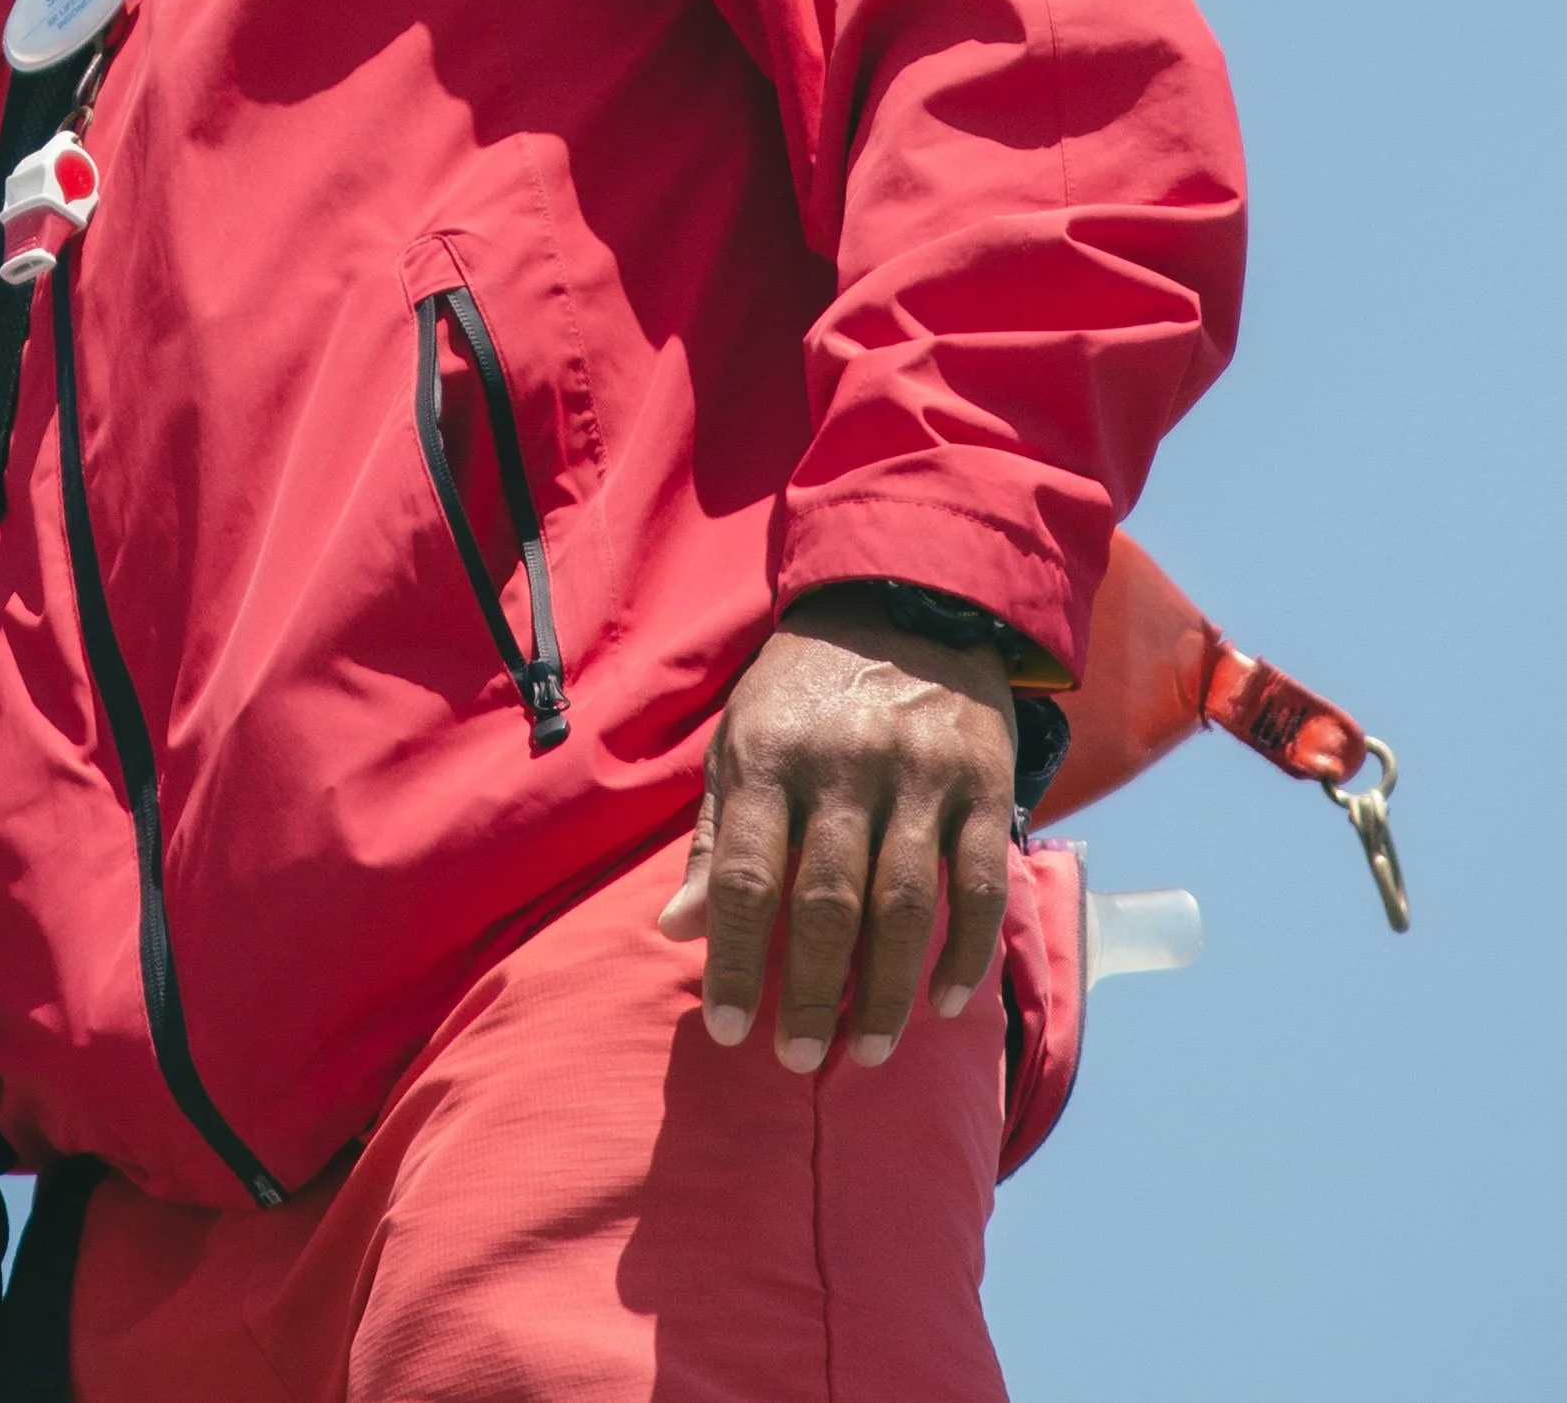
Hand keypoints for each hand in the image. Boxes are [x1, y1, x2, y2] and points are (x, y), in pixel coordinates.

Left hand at [657, 593, 1017, 1070]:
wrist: (904, 598)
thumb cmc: (803, 689)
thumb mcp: (740, 738)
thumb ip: (712, 836)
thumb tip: (675, 931)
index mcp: (770, 753)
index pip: (744, 874)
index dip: (735, 958)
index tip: (729, 1028)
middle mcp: (844, 764)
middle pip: (825, 901)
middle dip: (810, 991)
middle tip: (799, 1058)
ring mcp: (920, 774)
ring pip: (904, 905)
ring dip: (886, 991)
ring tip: (867, 1051)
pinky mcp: (982, 782)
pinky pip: (977, 885)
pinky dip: (964, 953)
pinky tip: (943, 1003)